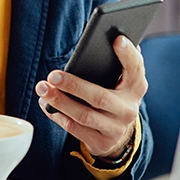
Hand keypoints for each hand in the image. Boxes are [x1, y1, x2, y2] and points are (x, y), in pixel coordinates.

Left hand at [36, 35, 146, 158]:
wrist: (118, 134)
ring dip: (59, 101)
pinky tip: (46, 104)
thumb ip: (114, 64)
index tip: (117, 39)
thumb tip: (111, 36)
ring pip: (83, 115)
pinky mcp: (101, 142)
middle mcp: (128, 109)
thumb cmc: (113, 95)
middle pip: (100, 97)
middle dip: (74, 85)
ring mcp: (115, 128)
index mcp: (136, 87)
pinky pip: (75, 129)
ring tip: (42, 88)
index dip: (128, 54)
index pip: (136, 68)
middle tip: (53, 75)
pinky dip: (58, 116)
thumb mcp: (120, 81)